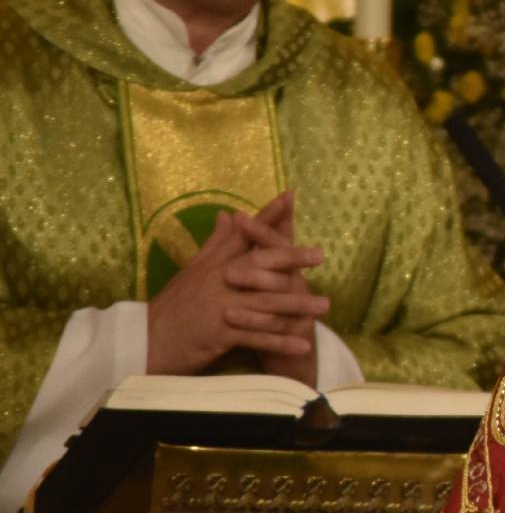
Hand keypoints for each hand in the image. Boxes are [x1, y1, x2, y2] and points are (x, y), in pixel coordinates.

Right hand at [147, 209, 327, 375]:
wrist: (143, 343)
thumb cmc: (172, 307)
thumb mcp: (191, 271)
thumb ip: (214, 244)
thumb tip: (228, 214)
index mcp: (214, 264)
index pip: (244, 234)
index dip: (267, 215)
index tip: (289, 197)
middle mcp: (219, 280)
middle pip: (260, 263)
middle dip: (292, 258)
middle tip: (320, 255)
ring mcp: (220, 305)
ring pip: (265, 302)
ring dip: (297, 305)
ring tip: (325, 306)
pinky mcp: (219, 332)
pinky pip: (256, 337)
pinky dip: (280, 342)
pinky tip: (303, 344)